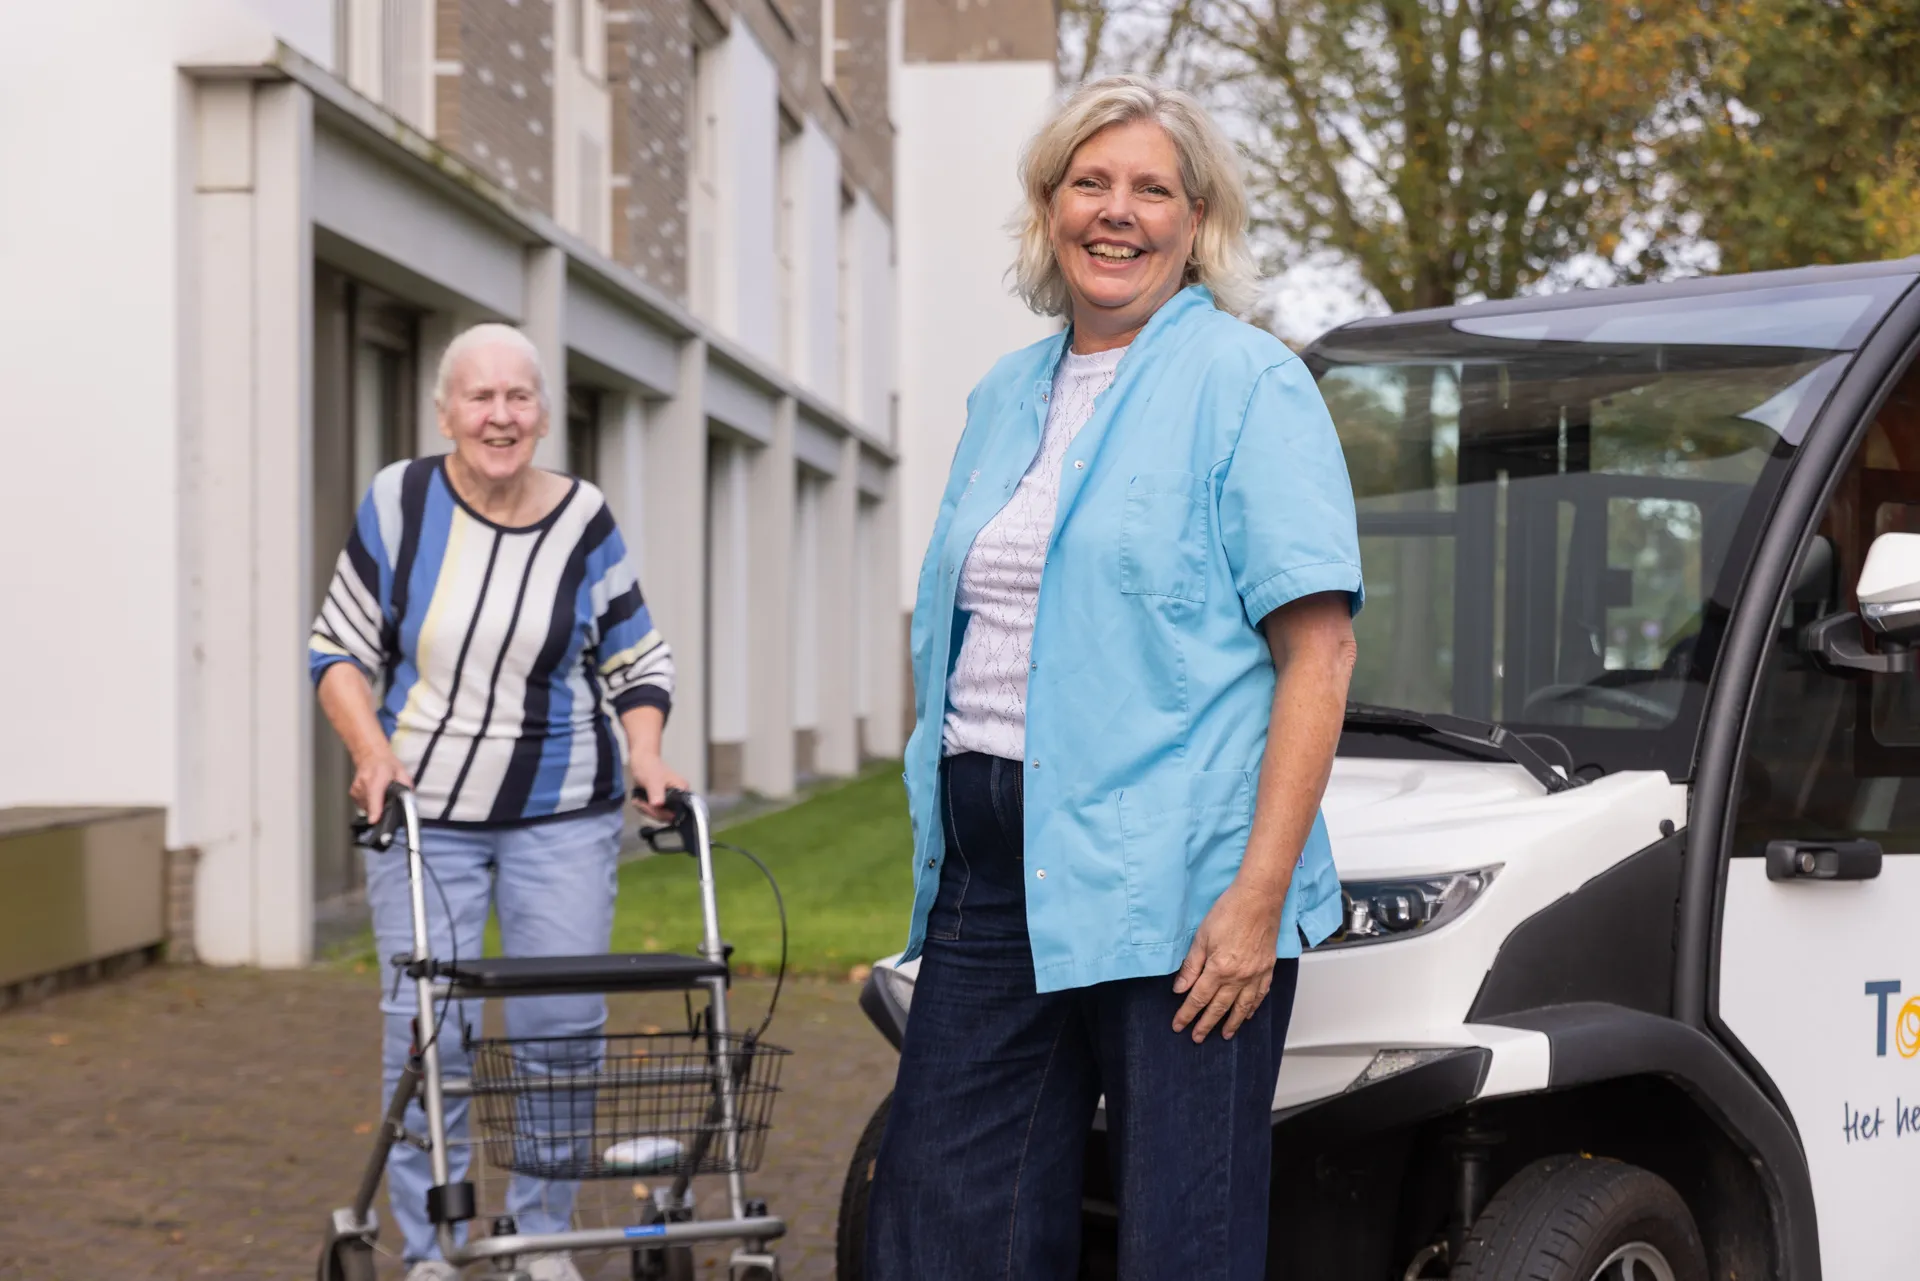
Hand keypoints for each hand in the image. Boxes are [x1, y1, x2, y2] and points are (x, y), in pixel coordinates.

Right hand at [351, 748, 413, 823]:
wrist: (371, 755)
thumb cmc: (385, 763)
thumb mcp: (402, 773)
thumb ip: (406, 788)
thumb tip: (409, 800)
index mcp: (378, 777)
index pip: (375, 796)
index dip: (375, 810)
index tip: (374, 820)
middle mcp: (364, 783)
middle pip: (372, 806)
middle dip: (382, 807)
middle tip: (387, 797)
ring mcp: (357, 789)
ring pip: (368, 808)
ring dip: (376, 805)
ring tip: (380, 792)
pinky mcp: (353, 794)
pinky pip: (363, 805)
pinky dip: (370, 802)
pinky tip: (374, 793)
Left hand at [629, 752, 689, 822]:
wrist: (641, 759)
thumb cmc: (648, 766)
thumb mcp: (652, 780)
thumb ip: (656, 793)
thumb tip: (658, 805)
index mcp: (682, 790)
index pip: (677, 812)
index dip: (663, 813)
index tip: (650, 806)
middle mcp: (679, 796)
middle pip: (667, 816)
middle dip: (651, 811)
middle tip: (640, 802)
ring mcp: (670, 799)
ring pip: (659, 815)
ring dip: (646, 809)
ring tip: (638, 800)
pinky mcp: (662, 800)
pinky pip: (654, 812)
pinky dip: (644, 808)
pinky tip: (639, 800)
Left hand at [1171, 880, 1285, 1042]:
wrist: (1259, 899)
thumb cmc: (1229, 911)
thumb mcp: (1201, 937)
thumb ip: (1191, 966)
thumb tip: (1180, 988)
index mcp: (1219, 969)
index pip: (1198, 999)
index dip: (1187, 1014)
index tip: (1179, 1025)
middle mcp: (1238, 977)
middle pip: (1219, 1007)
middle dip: (1206, 1024)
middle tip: (1197, 1038)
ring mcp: (1255, 975)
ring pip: (1242, 1007)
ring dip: (1231, 1023)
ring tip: (1224, 1035)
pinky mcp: (1267, 969)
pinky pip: (1260, 995)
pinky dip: (1253, 1008)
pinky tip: (1248, 1014)